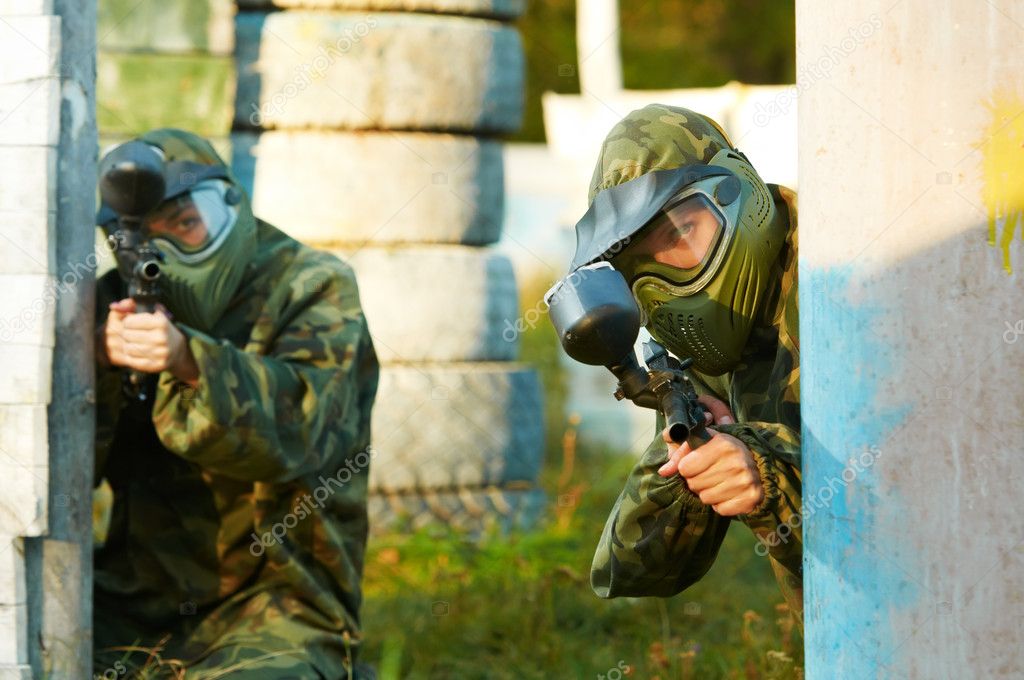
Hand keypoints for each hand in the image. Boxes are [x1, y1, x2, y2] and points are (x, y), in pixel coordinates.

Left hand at [101, 298, 198, 385]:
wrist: (177, 350)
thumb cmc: (161, 329)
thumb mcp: (152, 313)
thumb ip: (132, 306)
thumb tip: (113, 306)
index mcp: (161, 323)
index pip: (129, 322)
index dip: (127, 322)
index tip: (132, 323)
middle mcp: (161, 338)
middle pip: (127, 335)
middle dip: (126, 334)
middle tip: (132, 334)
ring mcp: (159, 353)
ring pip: (128, 348)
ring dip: (128, 345)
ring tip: (134, 343)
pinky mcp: (156, 365)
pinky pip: (132, 361)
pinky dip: (131, 356)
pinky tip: (136, 352)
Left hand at [656, 400, 762, 514]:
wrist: (755, 462)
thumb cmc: (720, 451)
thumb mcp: (699, 444)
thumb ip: (678, 454)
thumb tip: (663, 472)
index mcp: (722, 444)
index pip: (685, 467)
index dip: (686, 467)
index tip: (696, 463)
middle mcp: (737, 462)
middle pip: (694, 484)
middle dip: (696, 481)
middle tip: (708, 473)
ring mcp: (746, 482)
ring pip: (706, 498)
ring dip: (707, 493)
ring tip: (718, 482)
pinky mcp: (751, 498)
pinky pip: (721, 510)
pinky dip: (721, 504)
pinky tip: (728, 492)